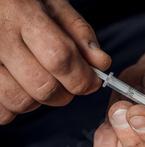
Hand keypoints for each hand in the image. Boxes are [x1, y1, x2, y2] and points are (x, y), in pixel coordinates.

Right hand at [0, 0, 110, 123]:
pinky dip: (13, 107)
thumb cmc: (16, 2)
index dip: (82, 78)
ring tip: (39, 81)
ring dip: (38, 101)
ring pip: (19, 101)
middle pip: (43, 86)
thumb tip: (100, 63)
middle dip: (65, 94)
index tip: (91, 82)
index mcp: (20, 13)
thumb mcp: (50, 3)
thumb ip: (78, 31)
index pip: (60, 58)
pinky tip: (18, 87)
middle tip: (66, 83)